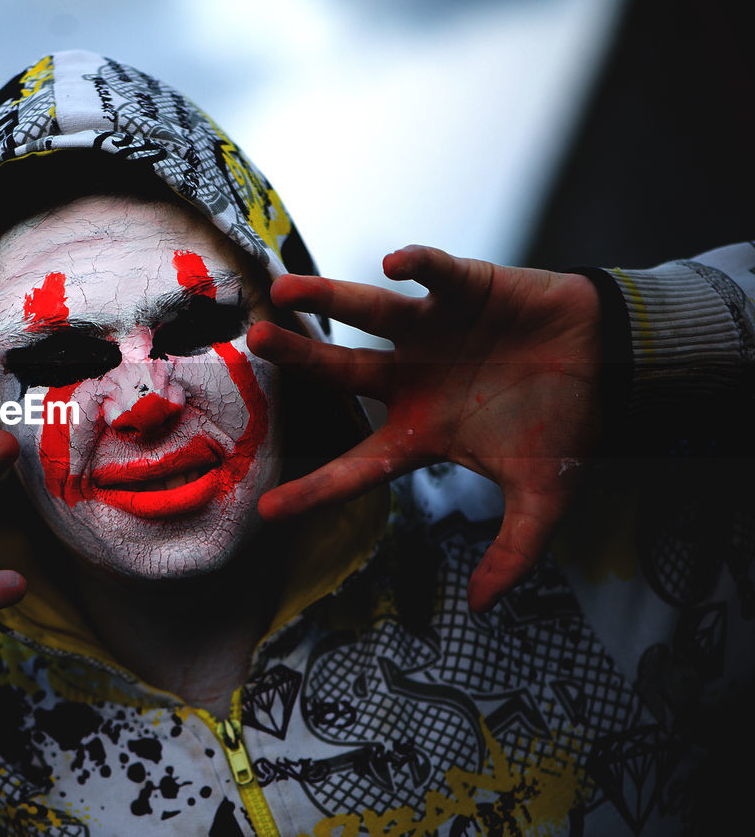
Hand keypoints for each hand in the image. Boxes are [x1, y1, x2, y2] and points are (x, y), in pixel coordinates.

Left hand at [248, 245, 601, 611]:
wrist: (613, 362)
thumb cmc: (567, 424)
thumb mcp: (543, 498)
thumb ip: (513, 552)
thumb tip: (479, 608)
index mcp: (419, 431)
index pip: (357, 466)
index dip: (316, 490)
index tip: (269, 512)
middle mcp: (410, 379)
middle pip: (341, 372)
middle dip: (300, 358)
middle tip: (256, 342)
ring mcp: (431, 333)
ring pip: (370, 313)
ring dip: (330, 297)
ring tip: (286, 288)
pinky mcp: (464, 290)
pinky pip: (434, 274)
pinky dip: (418, 264)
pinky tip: (394, 262)